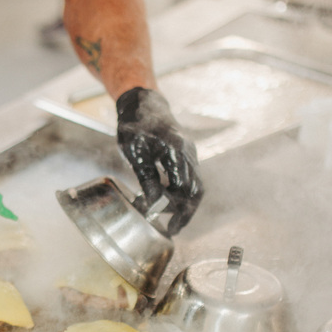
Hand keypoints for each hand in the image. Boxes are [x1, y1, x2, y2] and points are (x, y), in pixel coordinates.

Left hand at [116, 87, 202, 233]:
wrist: (142, 103)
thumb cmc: (135, 126)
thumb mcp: (136, 154)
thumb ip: (147, 178)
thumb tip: (154, 204)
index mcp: (176, 151)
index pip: (185, 189)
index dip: (178, 210)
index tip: (169, 225)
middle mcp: (188, 153)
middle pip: (196, 189)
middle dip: (186, 211)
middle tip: (174, 228)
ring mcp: (190, 154)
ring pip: (196, 185)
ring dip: (185, 203)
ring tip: (170, 219)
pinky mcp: (186, 155)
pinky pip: (190, 178)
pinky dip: (182, 193)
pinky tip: (168, 201)